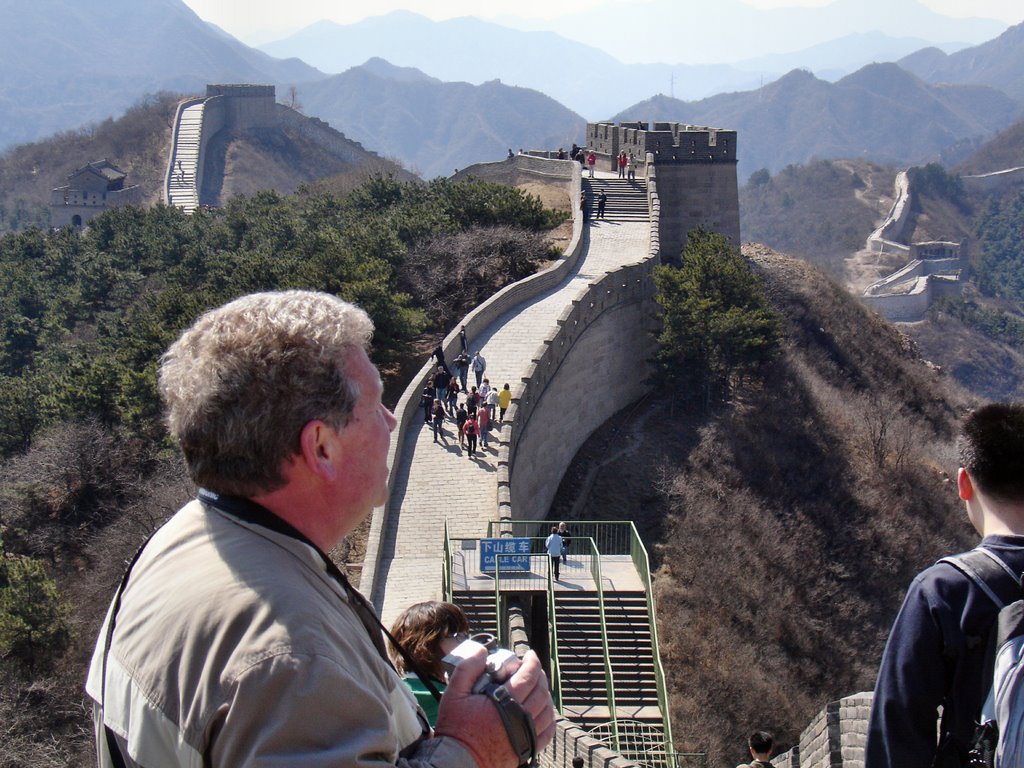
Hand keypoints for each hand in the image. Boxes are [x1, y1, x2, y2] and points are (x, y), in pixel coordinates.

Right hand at [434, 647, 554, 767]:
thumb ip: (468, 669)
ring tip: (538, 688)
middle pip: (541, 691)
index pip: (528, 676)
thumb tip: (482, 652)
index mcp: (504, 703)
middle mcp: (519, 719)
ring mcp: (525, 736)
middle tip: (533, 668)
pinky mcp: (525, 750)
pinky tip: (544, 713)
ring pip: (547, 711)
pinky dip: (549, 720)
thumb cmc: (456, 731)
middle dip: (540, 675)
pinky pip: (547, 733)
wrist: (458, 762)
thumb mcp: (454, 693)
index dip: (532, 662)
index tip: (530, 655)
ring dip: (546, 695)